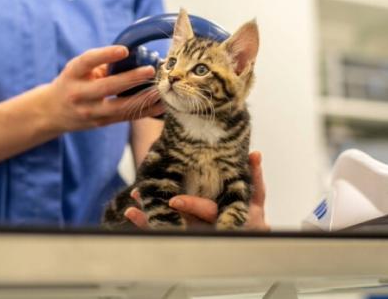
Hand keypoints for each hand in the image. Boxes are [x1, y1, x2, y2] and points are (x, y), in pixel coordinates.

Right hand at [44, 46, 163, 132]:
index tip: (124, 50)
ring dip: (143, 98)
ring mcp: (90, 112)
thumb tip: (135, 56)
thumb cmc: (72, 83)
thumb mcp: (78, 70)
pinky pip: (126, 117)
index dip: (105, 55)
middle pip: (107, 87)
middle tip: (151, 71)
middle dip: (131, 79)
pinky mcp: (101, 123)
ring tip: (160, 90)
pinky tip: (161, 104)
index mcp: (73, 74)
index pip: (87, 62)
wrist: (51, 112)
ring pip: (120, 107)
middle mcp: (79, 94)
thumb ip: (102, 64)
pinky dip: (146, 111)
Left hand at [125, 151, 268, 230]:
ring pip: (170, 227)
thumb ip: (254, 174)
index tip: (174, 201)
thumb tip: (256, 153)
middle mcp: (206, 226)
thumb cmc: (251, 211)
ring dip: (150, 218)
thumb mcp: (256, 195)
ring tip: (132, 209)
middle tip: (143, 198)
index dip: (191, 207)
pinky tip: (132, 213)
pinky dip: (147, 223)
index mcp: (223, 215)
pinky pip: (164, 230)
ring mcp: (194, 231)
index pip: (206, 211)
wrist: (249, 235)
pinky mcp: (184, 232)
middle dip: (161, 211)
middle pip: (180, 221)